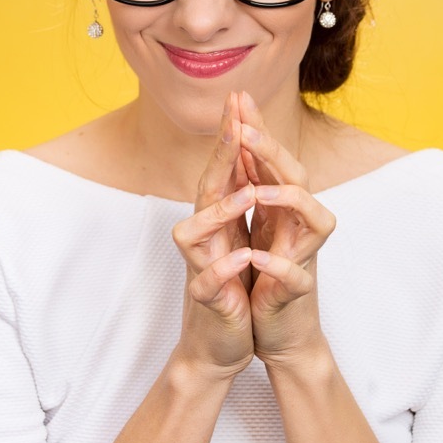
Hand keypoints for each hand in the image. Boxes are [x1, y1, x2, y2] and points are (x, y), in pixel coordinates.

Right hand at [169, 92, 255, 378]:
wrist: (218, 344)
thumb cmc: (230, 288)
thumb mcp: (239, 237)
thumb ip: (238, 198)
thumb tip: (244, 155)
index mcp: (217, 220)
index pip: (223, 169)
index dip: (230, 134)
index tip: (239, 98)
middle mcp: (203, 236)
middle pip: (206, 188)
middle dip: (221, 154)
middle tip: (234, 120)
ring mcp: (200, 265)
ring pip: (195, 232)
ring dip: (221, 211)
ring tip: (247, 193)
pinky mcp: (206, 299)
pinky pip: (208, 281)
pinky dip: (223, 269)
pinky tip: (242, 257)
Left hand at [235, 93, 336, 366]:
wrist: (281, 333)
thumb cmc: (266, 276)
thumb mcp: (255, 225)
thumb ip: (250, 184)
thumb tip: (239, 137)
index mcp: (282, 208)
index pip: (272, 159)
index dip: (257, 128)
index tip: (237, 97)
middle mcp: (299, 225)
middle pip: (298, 177)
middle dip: (273, 152)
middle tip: (247, 129)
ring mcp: (304, 256)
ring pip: (316, 218)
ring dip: (288, 200)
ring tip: (258, 192)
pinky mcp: (298, 291)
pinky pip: (296, 274)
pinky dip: (279, 265)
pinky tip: (257, 258)